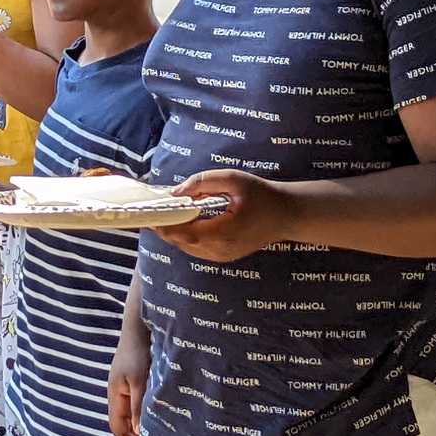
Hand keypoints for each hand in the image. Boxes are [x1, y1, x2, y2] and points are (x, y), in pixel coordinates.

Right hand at [107, 327, 150, 435]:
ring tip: (152, 432)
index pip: (116, 425)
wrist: (137, 329)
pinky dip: (140, 410)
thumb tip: (138, 431)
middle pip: (121, 419)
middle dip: (132, 434)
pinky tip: (151, 411)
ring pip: (127, 410)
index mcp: (114, 393)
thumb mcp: (139, 382)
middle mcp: (116, 390)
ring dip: (137, 422)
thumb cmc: (137, 354)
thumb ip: (138, 407)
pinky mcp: (130, 377)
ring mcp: (122, 384)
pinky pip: (132, 400)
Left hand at [152, 169, 292, 262]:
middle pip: (179, 242)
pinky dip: (183, 236)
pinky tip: (178, 221)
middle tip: (148, 210)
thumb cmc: (262, 194)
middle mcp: (220, 250)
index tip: (148, 211)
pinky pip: (195, 249)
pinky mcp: (222, 256)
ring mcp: (221, 256)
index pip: (182, 233)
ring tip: (160, 214)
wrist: (287, 215)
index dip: (162, 224)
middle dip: (163, 227)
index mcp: (223, 233)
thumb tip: (174, 192)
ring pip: (185, 247)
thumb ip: (202, 182)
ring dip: (172, 232)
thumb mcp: (232, 179)